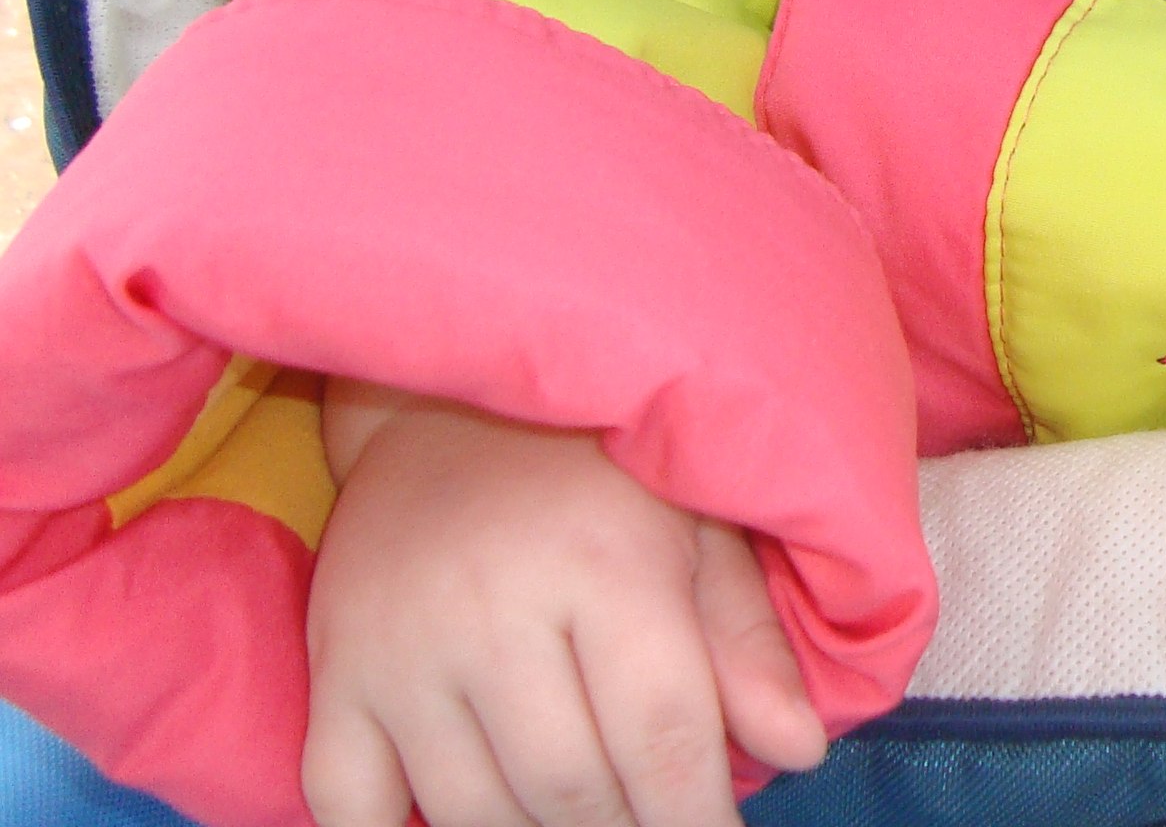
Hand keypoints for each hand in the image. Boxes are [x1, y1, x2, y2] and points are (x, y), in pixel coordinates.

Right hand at [302, 384, 824, 826]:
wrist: (449, 411)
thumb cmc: (598, 473)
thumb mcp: (696, 528)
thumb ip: (745, 642)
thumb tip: (800, 752)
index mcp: (603, 563)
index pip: (662, 734)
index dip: (698, 815)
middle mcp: (492, 610)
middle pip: (571, 788)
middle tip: (652, 819)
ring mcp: (398, 648)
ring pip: (473, 812)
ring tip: (586, 812)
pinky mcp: (334, 671)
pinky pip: (347, 804)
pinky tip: (479, 814)